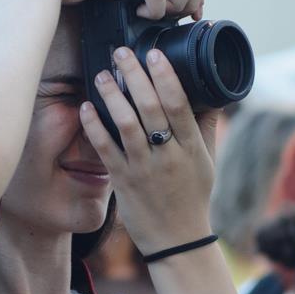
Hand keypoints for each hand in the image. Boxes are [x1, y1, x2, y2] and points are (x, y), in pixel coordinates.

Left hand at [79, 48, 215, 256]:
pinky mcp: (123, 183)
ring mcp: (144, 169)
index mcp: (191, 147)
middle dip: (135, 76)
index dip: (166, 76)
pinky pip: (105, 150)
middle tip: (122, 53)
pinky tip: (85, 108)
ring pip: (127, 126)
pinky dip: (94, 127)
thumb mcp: (207, 160)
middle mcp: (168, 156)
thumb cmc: (192, 197)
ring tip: (102, 74)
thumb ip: (205, 125)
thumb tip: (209, 91)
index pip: (179, 105)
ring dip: (112, 97)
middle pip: (151, 108)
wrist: (177, 240)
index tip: (154, 53)